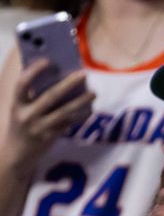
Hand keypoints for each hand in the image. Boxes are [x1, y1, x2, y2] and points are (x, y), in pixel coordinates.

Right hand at [4, 59, 94, 175]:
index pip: (22, 84)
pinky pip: (69, 124)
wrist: (17, 154)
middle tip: (84, 74)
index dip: (34, 71)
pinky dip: (80, 116)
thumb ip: (33, 96)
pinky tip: (90, 110)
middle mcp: (26, 115)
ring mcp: (39, 128)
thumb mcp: (20, 110)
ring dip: (81, 101)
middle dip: (68, 84)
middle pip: (50, 96)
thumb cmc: (22, 125)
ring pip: (64, 112)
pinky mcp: (50, 137)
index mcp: (16, 104)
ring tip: (93, 93)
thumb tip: (57, 77)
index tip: (48, 61)